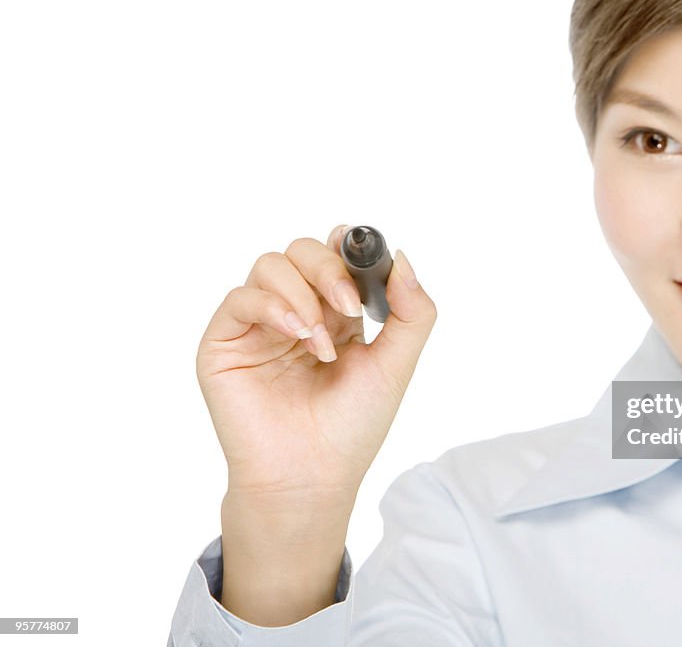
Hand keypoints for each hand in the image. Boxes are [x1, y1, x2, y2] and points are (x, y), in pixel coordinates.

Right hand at [196, 224, 436, 503]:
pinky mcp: (224, 343)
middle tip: (349, 306)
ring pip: (270, 265)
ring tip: (321, 343)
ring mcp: (258, 326)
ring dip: (303, 294)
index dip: (349, 247)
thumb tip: (404, 259)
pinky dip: (272, 306)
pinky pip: (240, 298)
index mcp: (334, 313)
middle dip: (329, 269)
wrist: (311, 478)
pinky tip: (297, 334)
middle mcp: (294, 312)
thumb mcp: (396, 365)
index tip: (369, 258)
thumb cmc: (351, 428)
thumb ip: (412, 312)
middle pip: (302, 251)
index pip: (334, 255)